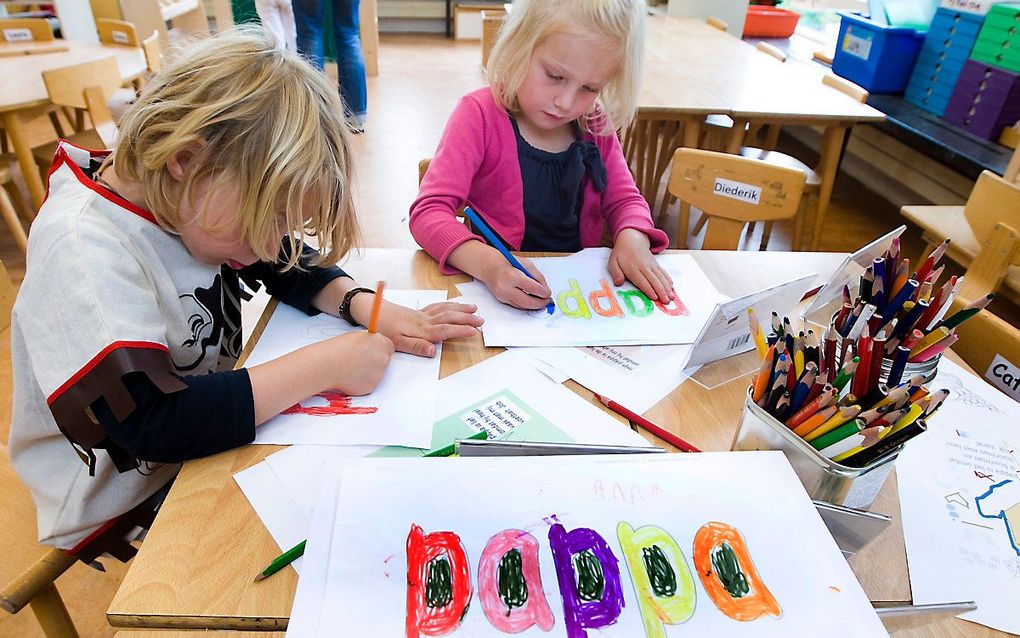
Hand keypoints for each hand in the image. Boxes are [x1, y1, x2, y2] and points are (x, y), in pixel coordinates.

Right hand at [313, 331, 394, 394]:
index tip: (371, 351)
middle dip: (375, 360)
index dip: (379, 349)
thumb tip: (374, 345)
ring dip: (369, 371)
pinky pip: (370, 383)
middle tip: (360, 360)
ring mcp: (379, 374)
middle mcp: (383, 358)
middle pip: (385, 360)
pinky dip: (363, 381)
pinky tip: (351, 376)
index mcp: (381, 343)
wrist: (327, 366)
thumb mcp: (357, 336)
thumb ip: (370, 341)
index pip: (389, 347)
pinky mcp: (372, 386)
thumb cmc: (338, 349)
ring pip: (378, 373)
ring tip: (352, 368)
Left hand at [355, 297, 482, 356]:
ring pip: (445, 310)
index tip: (475, 331)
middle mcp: (425, 321)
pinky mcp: (418, 312)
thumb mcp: (397, 343)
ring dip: (461, 309)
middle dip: (467, 319)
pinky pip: (438, 306)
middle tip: (481, 320)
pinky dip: (449, 305)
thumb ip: (416, 346)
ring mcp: (422, 315)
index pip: (446, 329)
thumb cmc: (383, 328)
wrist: (372, 311)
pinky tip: (454, 305)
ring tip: (474, 309)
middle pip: (450, 317)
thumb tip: (433, 351)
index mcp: (422, 330)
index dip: (461, 330)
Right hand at [481, 255, 552, 310]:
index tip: (548, 293)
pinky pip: (517, 305)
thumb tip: (545, 289)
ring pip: (522, 306)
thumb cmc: (508, 262)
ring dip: (534, 305)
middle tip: (546, 301)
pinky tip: (531, 300)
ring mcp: (502, 295)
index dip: (543, 292)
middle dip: (540, 303)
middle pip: (527, 302)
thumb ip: (537, 276)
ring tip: (541, 301)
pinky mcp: (501, 300)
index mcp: (513, 276)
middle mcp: (506, 288)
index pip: (532, 288)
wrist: (489, 267)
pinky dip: (526, 304)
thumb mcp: (526, 264)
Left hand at [608, 229, 674, 301]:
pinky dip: (668, 280)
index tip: (654, 297)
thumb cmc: (621, 253)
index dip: (649, 289)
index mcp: (632, 268)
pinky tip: (672, 288)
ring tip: (672, 297)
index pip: (642, 281)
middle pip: (654, 281)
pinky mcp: (656, 264)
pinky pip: (663, 273)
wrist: (631, 239)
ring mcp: (651, 265)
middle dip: (661, 292)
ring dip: (667, 288)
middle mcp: (644, 267)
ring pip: (661, 278)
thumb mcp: (613, 262)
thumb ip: (616, 273)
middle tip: (666, 302)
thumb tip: (618, 283)